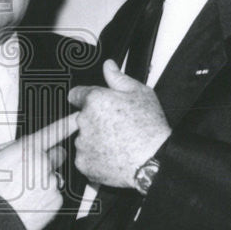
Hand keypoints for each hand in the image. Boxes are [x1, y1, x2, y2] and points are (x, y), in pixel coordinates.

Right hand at [0, 113, 78, 229]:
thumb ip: (7, 145)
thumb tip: (20, 145)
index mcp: (27, 149)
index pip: (54, 131)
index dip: (69, 122)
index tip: (80, 117)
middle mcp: (43, 164)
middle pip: (57, 155)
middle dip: (47, 159)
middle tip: (29, 171)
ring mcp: (52, 183)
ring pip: (54, 176)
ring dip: (43, 180)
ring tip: (23, 192)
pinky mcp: (56, 201)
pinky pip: (54, 194)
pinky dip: (45, 197)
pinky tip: (28, 202)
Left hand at [68, 60, 170, 187]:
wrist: (154, 160)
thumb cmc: (150, 129)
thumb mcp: (140, 94)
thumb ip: (118, 78)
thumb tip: (108, 66)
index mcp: (95, 100)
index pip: (76, 94)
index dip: (87, 99)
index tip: (95, 106)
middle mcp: (84, 121)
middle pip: (81, 118)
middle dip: (94, 121)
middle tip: (115, 127)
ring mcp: (82, 143)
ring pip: (83, 139)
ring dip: (94, 140)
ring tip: (117, 143)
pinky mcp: (83, 163)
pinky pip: (85, 158)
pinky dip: (95, 159)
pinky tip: (113, 156)